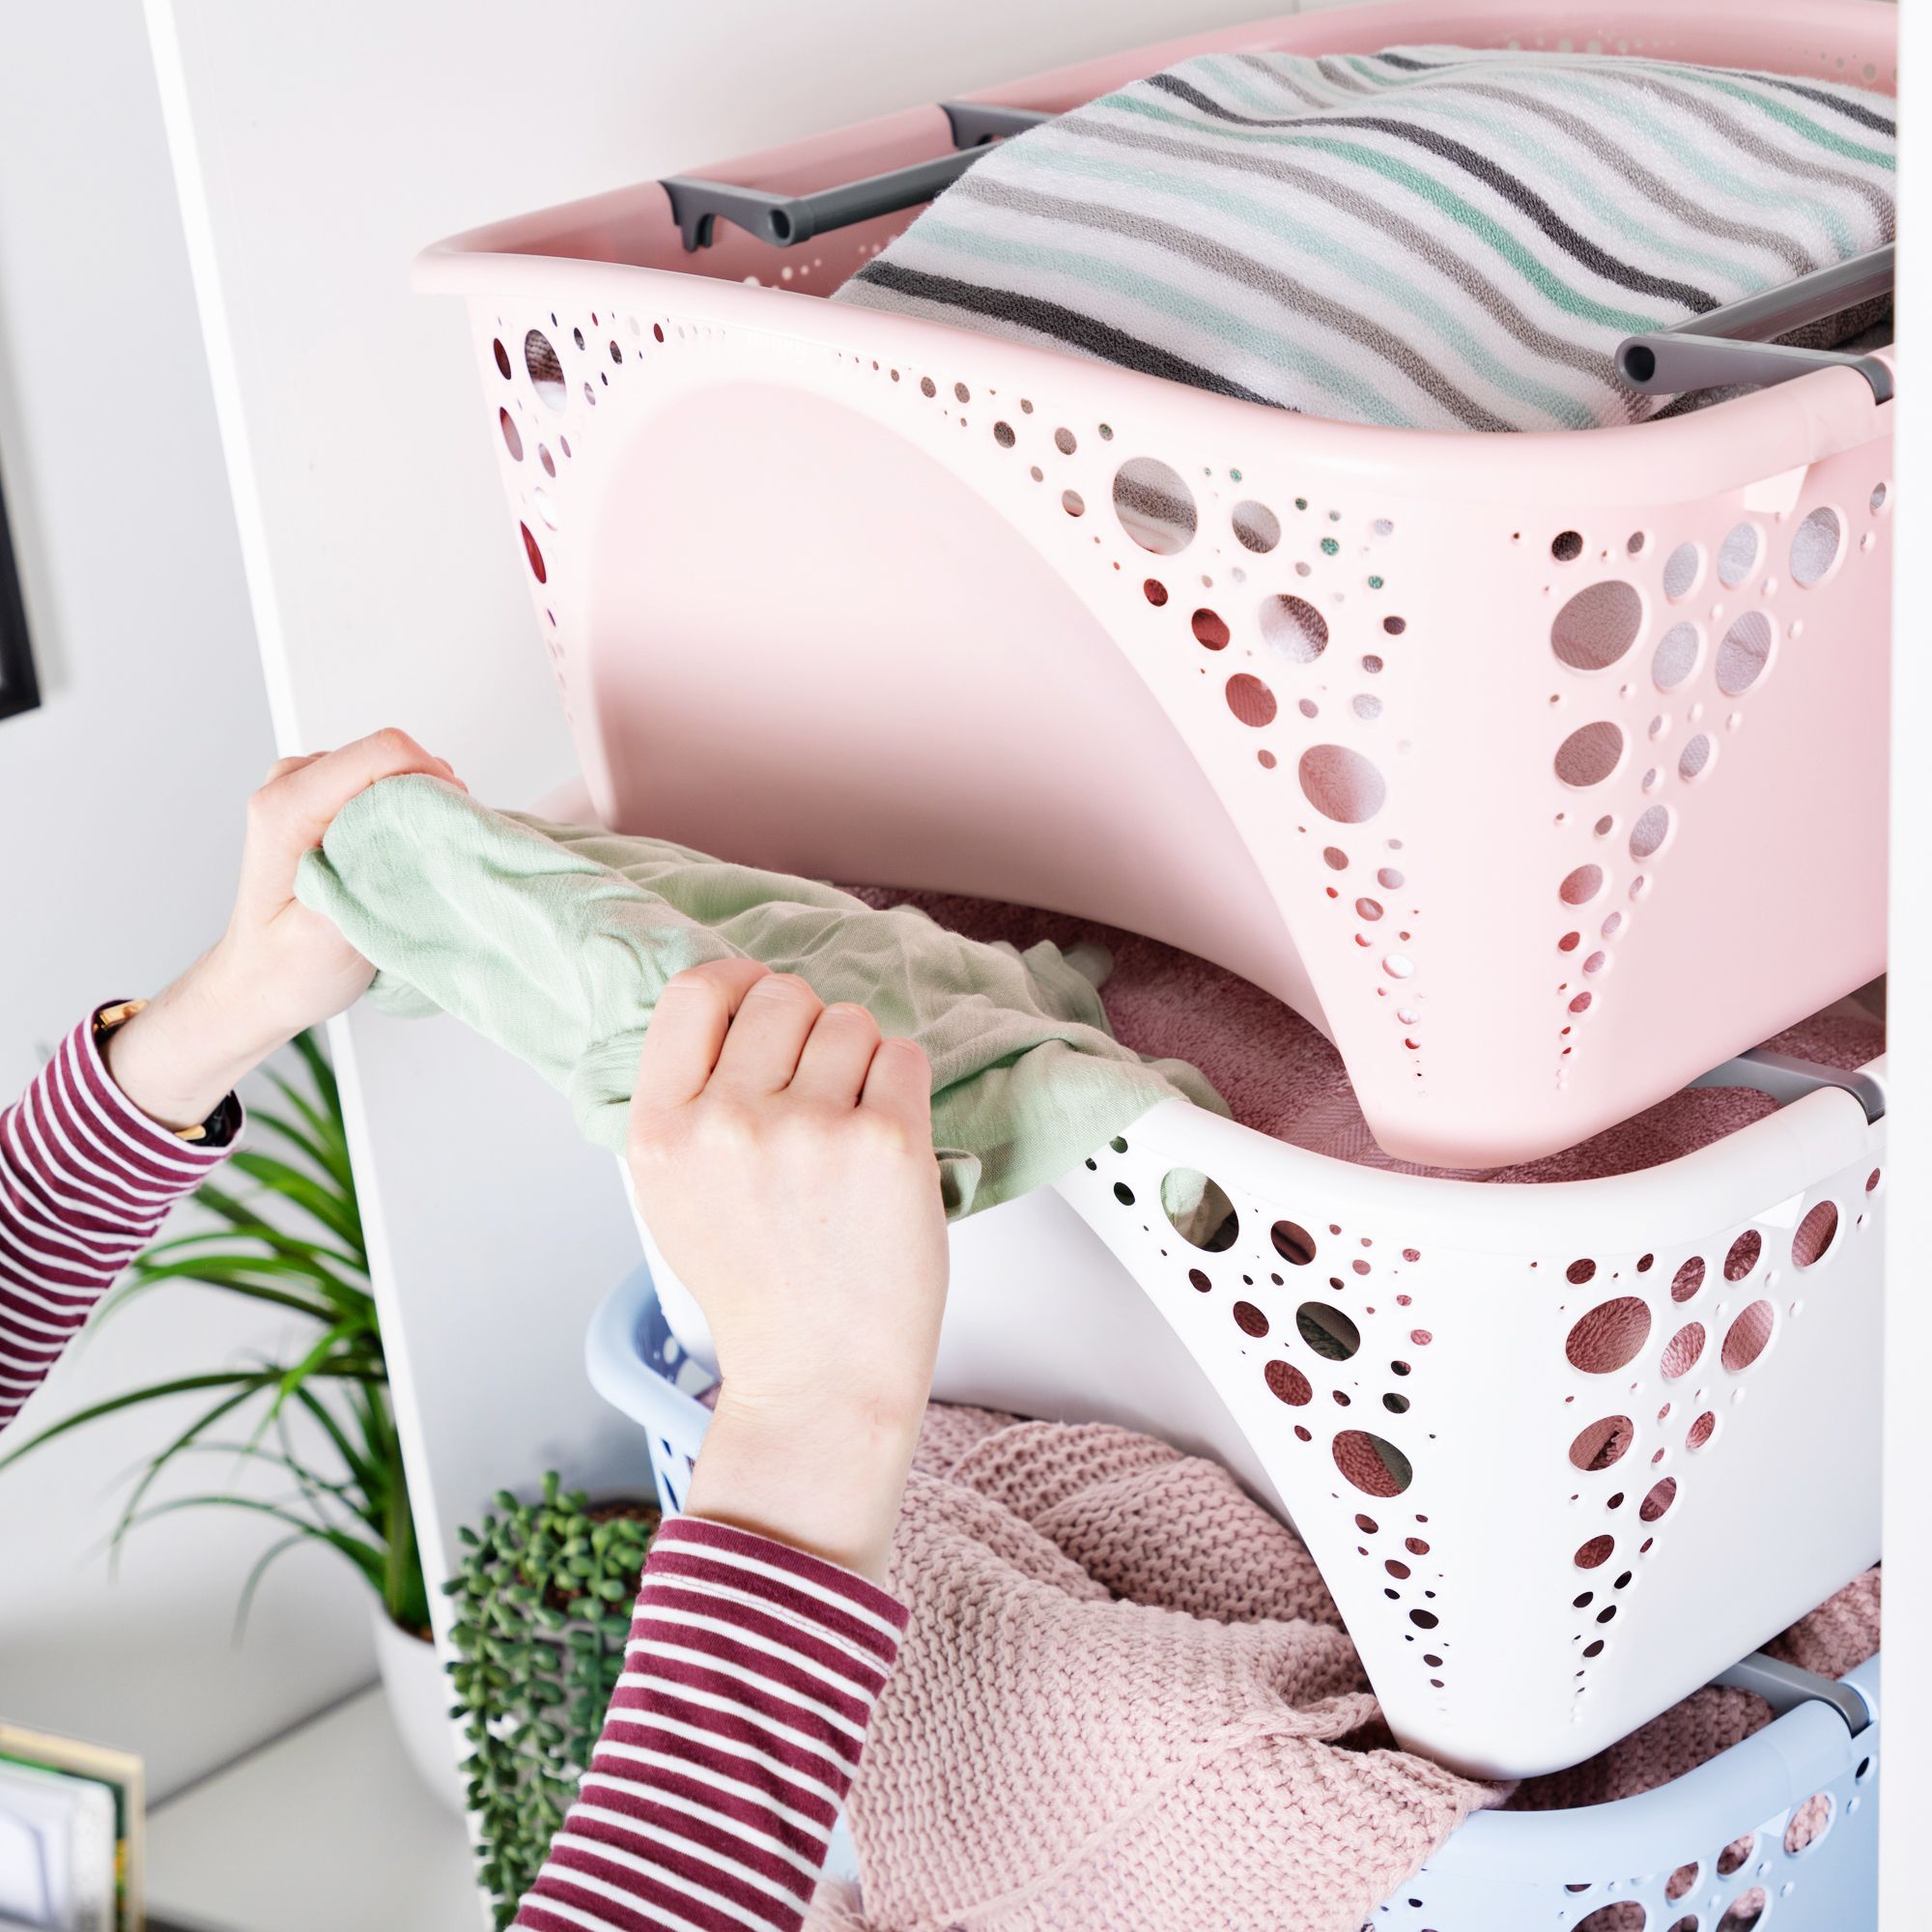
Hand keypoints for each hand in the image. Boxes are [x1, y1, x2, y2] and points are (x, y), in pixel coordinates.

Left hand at [104, 730, 462, 1130]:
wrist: (257, 985)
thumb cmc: (285, 970)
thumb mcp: (325, 938)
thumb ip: (366, 878)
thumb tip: (416, 837)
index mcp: (284, 808)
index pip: (382, 753)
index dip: (434, 782)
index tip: (452, 828)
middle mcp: (289, 784)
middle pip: (390, 755)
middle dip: (429, 797)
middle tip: (436, 857)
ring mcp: (305, 787)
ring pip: (391, 767)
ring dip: (418, 808)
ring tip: (414, 863)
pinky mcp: (323, 799)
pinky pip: (383, 783)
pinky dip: (405, 814)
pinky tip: (400, 856)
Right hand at [626, 960, 948, 1580]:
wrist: (820, 1379)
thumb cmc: (760, 1293)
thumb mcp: (674, 1196)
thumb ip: (689, 1103)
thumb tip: (733, 1009)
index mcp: (661, 1131)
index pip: (695, 992)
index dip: (739, 985)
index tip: (762, 1002)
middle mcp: (727, 1122)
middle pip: (782, 996)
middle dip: (807, 1031)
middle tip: (816, 1096)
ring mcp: (809, 1129)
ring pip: (849, 1021)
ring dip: (859, 1062)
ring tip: (848, 1134)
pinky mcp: (886, 1140)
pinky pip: (903, 1055)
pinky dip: (901, 1088)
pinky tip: (884, 1144)